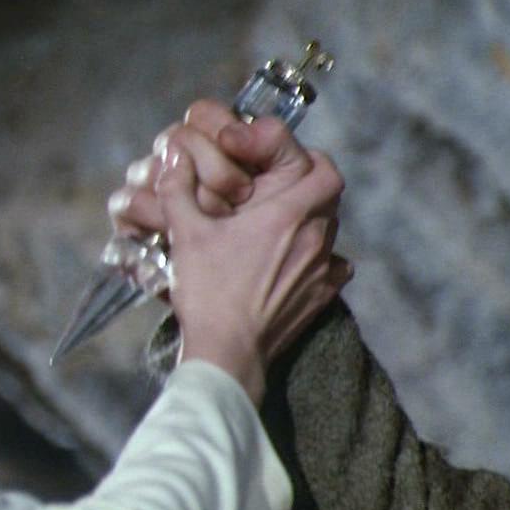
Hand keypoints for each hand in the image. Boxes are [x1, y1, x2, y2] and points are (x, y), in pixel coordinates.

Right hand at [156, 141, 350, 405]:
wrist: (228, 352)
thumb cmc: (209, 293)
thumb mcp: (186, 235)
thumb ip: (178, 190)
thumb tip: (174, 159)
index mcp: (287, 215)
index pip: (323, 169)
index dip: (305, 157)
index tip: (277, 163)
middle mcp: (314, 239)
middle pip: (330, 195)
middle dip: (307, 184)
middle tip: (278, 188)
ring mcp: (322, 270)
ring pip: (330, 228)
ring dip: (311, 218)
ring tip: (280, 223)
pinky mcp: (321, 297)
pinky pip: (334, 267)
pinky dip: (321, 258)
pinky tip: (297, 262)